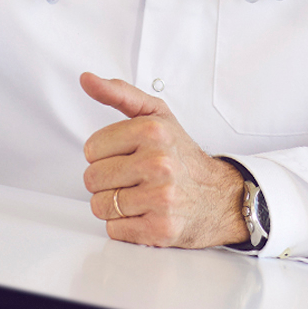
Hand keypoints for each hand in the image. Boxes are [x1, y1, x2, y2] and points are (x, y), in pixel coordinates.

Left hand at [75, 75, 255, 250]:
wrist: (220, 197)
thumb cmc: (183, 156)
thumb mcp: (157, 116)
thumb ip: (120, 94)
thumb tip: (87, 79)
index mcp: (153, 132)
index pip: (91, 149)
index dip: (105, 155)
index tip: (127, 156)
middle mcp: (159, 163)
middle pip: (93, 179)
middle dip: (107, 181)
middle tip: (133, 179)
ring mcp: (161, 198)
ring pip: (100, 206)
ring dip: (114, 205)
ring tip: (139, 197)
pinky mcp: (161, 229)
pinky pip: (114, 229)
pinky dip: (124, 226)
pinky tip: (145, 214)